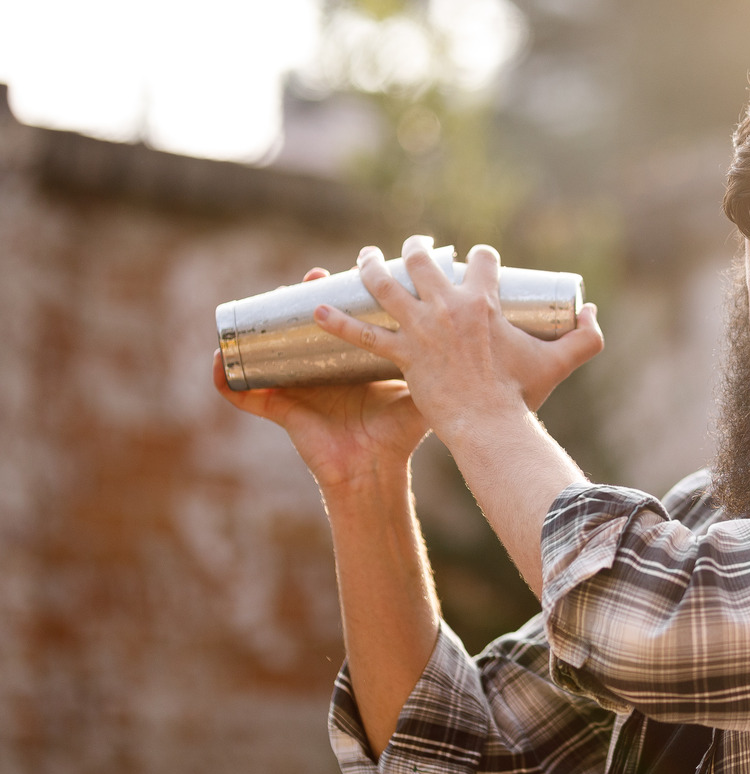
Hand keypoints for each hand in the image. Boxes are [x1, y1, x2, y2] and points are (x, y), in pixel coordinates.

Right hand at [212, 267, 429, 491]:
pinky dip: (228, 381)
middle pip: (303, 327)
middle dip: (301, 298)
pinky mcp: (281, 411)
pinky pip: (246, 396)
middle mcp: (321, 372)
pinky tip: (215, 363)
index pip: (341, 321)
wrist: (377, 472)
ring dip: (259, 328)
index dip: (339, 295)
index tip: (348, 268)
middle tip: (310, 277)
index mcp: (350, 365)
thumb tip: (476, 340)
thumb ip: (441, 369)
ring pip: (270, 351)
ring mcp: (298, 390)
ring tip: (260, 306)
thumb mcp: (418, 394)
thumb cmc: (398, 436)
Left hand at [312, 235, 603, 445]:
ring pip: (385, 284)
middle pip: (423, 260)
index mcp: (485, 300)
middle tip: (414, 249)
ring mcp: (422, 329)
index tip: (475, 263)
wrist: (491, 426)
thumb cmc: (524, 395)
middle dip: (417, 247)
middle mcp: (449, 306)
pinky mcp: (402, 355)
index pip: (480, 259)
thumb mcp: (561, 362)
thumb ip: (586, 337)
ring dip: (370, 266)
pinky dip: (337, 321)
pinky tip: (316, 309)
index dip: (479, 256)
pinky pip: (362, 335)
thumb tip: (593, 312)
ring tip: (363, 258)